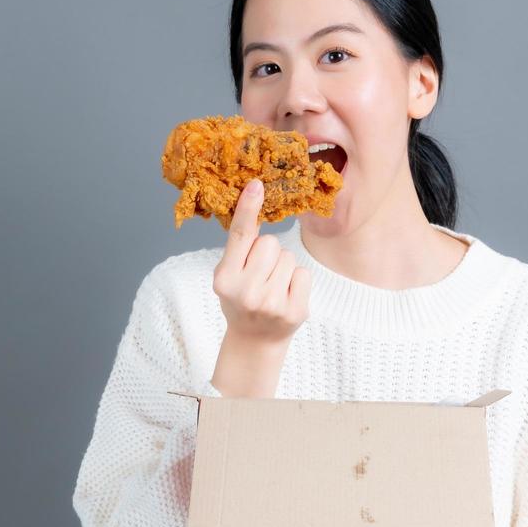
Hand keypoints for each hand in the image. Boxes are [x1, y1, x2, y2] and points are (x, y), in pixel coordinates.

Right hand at [212, 178, 310, 344]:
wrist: (255, 341)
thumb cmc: (240, 299)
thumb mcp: (229, 275)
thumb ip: (238, 247)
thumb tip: (253, 199)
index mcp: (224, 279)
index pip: (239, 237)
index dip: (248, 208)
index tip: (256, 185)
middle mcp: (246, 292)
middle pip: (270, 243)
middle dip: (268, 252)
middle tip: (260, 273)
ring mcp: (272, 304)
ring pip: (288, 257)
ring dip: (282, 267)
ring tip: (272, 287)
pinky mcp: (295, 311)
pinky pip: (303, 273)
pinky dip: (296, 280)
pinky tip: (285, 295)